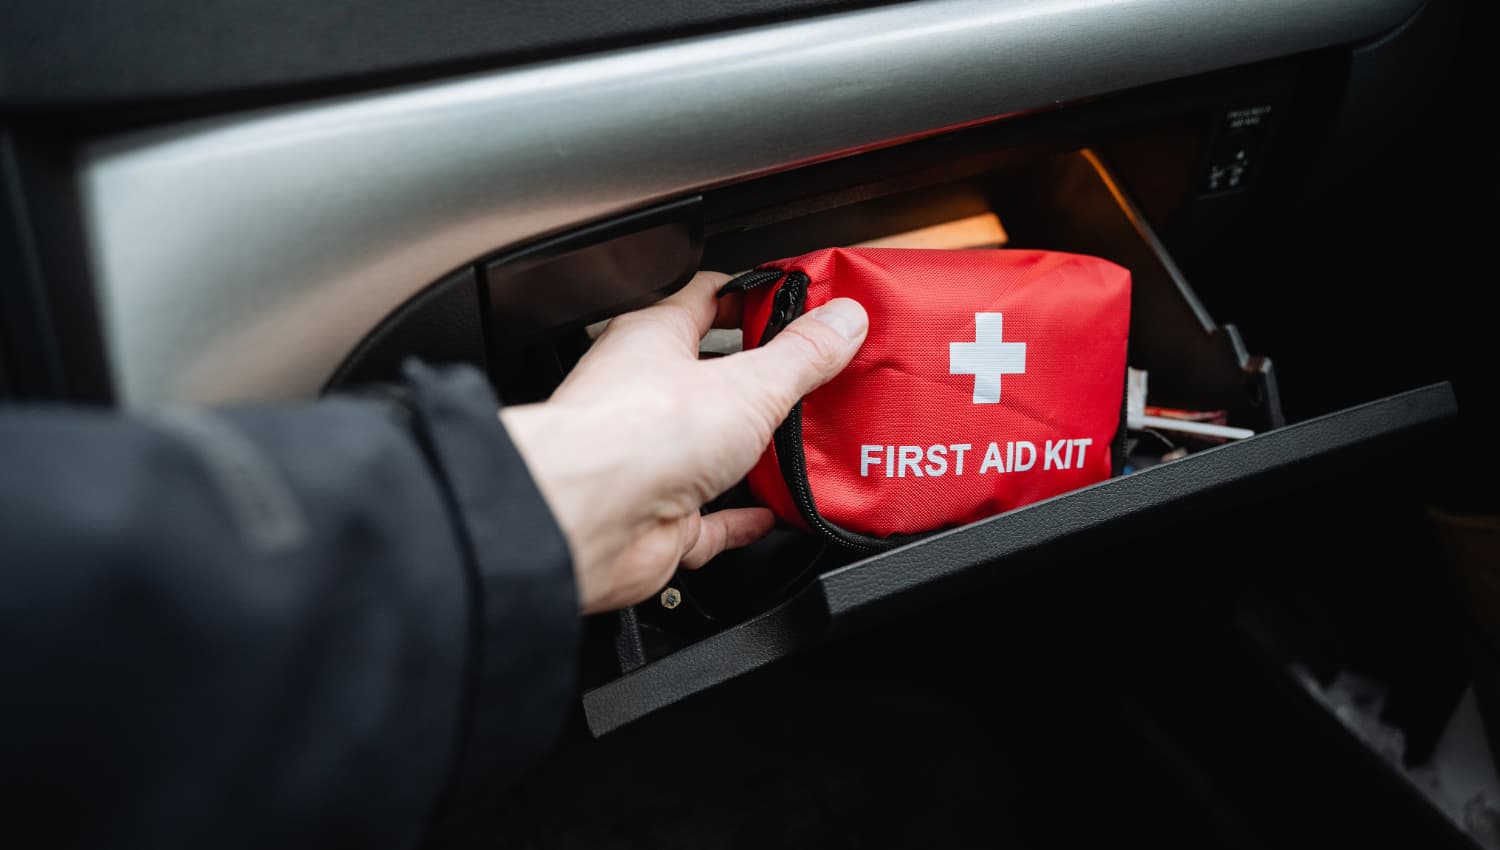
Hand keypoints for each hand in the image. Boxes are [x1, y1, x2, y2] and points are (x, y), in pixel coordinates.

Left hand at [501, 271, 868, 613]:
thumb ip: (801, 354)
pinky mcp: (657, 520)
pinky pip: (706, 518)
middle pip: (710, 377)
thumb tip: (842, 320)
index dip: (752, 297)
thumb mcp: (748, 381)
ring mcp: (649, 460)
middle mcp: (644, 396)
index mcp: (653, 340)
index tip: (797, 302)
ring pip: (709, 450)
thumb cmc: (634, 434)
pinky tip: (768, 514)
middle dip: (759, 381)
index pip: (705, 299)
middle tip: (812, 379)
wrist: (588, 520)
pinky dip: (739, 518)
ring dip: (753, 452)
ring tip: (802, 446)